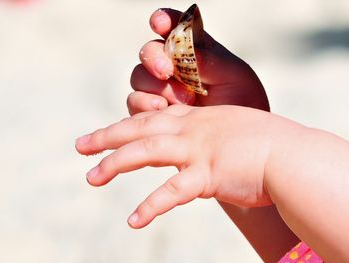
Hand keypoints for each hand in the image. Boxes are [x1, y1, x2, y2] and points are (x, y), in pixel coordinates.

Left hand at [75, 105, 272, 227]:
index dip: (125, 123)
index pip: (151, 118)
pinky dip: (151, 206)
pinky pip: (172, 192)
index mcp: (196, 120)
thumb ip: (208, 138)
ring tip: (91, 178)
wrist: (290, 154)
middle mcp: (191, 130)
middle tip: (80, 146)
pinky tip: (133, 220)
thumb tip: (195, 153)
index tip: (104, 133)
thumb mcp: (230, 129)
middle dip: (106, 136)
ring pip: (145, 151)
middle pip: (139, 128)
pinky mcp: (208, 175)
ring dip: (115, 164)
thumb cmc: (264, 142)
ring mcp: (197, 150)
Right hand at [128, 8, 269, 113]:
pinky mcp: (152, 114)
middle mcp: (173, 68)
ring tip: (178, 101)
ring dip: (153, 86)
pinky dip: (144, 105)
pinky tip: (163, 110)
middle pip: (148, 53)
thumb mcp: (234, 77)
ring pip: (138, 78)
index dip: (164, 21)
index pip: (174, 29)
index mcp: (194, 51)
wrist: (240, 141)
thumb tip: (182, 44)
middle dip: (154, 58)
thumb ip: (209, 57)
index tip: (160, 23)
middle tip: (166, 70)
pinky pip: (134, 105)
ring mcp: (160, 91)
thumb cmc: (243, 104)